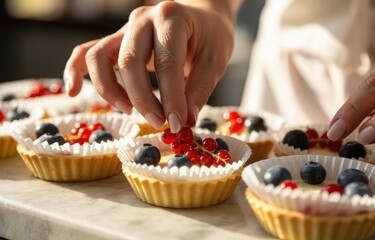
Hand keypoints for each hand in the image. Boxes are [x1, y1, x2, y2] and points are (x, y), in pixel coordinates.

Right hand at [63, 1, 236, 132]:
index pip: (167, 63)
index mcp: (172, 18)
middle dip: (142, 99)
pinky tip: (73, 92)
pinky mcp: (116, 40)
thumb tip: (184, 121)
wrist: (201, 18)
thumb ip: (199, 90)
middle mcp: (143, 19)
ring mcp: (125, 28)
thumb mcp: (215, 61)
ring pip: (99, 57)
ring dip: (110, 90)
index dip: (171, 98)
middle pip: (129, 61)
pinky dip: (75, 71)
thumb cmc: (210, 38)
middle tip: (159, 123)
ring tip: (130, 111)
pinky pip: (87, 53)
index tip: (176, 124)